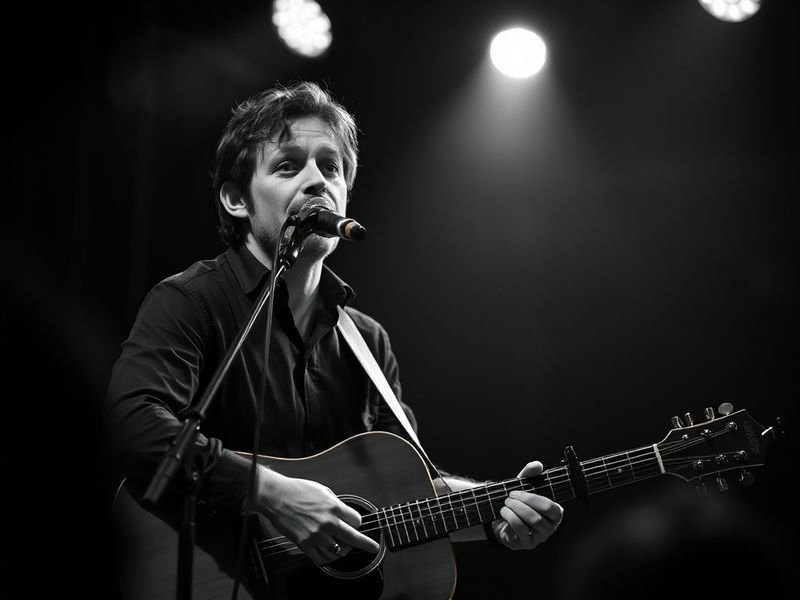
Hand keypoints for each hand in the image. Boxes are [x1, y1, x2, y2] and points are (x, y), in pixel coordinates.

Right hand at [256, 468, 379, 563]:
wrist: (276, 496)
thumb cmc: (297, 490)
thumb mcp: (322, 490)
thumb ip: (335, 503)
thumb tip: (343, 512)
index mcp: (333, 507)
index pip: (356, 520)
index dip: (357, 522)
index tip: (355, 522)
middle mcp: (327, 522)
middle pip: (353, 538)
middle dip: (366, 544)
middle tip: (373, 547)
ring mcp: (316, 535)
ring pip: (338, 551)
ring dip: (343, 550)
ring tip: (343, 548)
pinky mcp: (304, 543)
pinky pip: (321, 558)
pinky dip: (327, 558)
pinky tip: (329, 554)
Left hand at [488, 461, 563, 549]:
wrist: (502, 520)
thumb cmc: (517, 504)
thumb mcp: (522, 487)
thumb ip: (530, 475)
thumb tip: (537, 465)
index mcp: (554, 513)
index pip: (552, 507)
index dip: (534, 498)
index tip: (517, 491)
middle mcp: (550, 527)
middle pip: (541, 515)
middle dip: (523, 503)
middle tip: (510, 497)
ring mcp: (539, 537)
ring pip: (532, 522)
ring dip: (516, 510)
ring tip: (506, 504)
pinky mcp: (527, 543)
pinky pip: (521, 530)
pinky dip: (510, 518)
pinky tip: (503, 512)